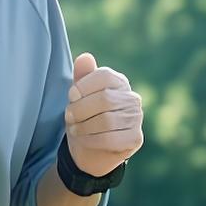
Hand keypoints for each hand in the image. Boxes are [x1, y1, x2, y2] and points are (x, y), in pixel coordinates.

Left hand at [64, 53, 143, 177]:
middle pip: (105, 99)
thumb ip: (81, 76)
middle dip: (81, 109)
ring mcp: (136, 118)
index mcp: (118, 81)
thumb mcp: (78, 95)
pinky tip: (84, 139)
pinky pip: (111, 139)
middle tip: (69, 116)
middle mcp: (132, 98)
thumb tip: (86, 57)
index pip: (104, 76)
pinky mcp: (135, 138)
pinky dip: (92, 139)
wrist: (89, 149)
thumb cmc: (84, 116)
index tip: (71, 96)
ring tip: (75, 129)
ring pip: (107, 120)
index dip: (84, 86)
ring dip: (84, 126)